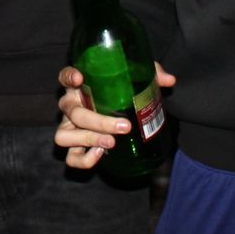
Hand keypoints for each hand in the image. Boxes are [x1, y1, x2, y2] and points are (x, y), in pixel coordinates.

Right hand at [54, 62, 176, 169]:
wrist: (119, 112)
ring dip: (88, 139)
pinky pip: (71, 157)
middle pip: (72, 112)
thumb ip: (151, 75)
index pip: (65, 77)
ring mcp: (70, 127)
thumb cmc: (122, 92)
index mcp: (81, 86)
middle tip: (123, 126)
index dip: (68, 77)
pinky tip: (101, 154)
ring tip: (111, 142)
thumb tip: (170, 80)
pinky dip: (83, 159)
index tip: (79, 78)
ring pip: (64, 135)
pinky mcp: (76, 147)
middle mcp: (71, 105)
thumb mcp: (136, 79)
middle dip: (97, 121)